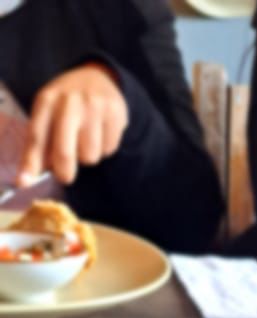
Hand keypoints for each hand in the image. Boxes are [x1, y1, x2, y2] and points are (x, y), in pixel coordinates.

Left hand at [18, 65, 128, 185]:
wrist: (98, 78)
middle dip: (64, 171)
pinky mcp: (115, 113)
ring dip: (88, 156)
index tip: (24, 182)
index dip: (30, 162)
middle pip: (64, 152)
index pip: (36, 137)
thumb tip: (31, 177)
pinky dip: (105, 148)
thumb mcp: (48, 114)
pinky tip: (101, 132)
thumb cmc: (67, 105)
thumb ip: (41, 143)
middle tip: (65, 176)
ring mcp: (94, 107)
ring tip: (86, 139)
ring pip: (89, 156)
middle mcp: (69, 101)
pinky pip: (108, 149)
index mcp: (46, 101)